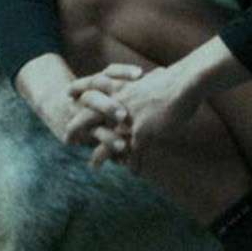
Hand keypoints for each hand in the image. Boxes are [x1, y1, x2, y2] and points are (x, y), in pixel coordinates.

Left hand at [72, 62, 203, 171]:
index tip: (66, 94)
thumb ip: (145, 84)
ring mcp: (129, 120)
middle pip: (89, 118)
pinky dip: (134, 165)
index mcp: (121, 88)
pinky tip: (134, 173)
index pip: (93, 90)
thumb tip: (151, 77)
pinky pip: (134, 154)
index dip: (79, 92)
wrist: (185, 84)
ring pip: (108, 143)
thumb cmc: (175, 80)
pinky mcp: (142, 133)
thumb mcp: (153, 79)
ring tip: (93, 167)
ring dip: (100, 156)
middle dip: (76, 129)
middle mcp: (119, 105)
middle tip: (67, 139)